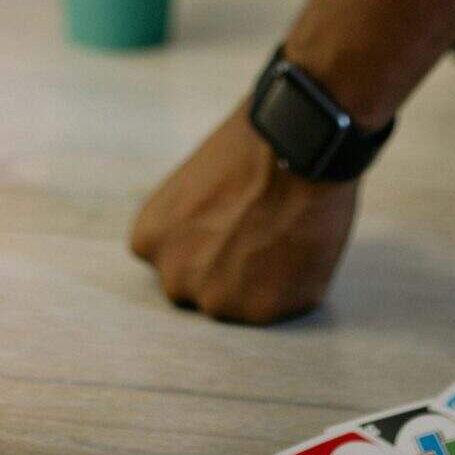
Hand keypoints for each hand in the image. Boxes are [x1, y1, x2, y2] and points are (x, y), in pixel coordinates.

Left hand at [129, 103, 357, 323]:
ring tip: (285, 235)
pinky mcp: (265, 311)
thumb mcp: (191, 183)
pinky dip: (295, 285)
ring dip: (261, 282)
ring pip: (241, 303)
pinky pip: (280, 306)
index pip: (171, 260)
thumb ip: (188, 225)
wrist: (296, 143)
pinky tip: (303, 245)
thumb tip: (205, 243)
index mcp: (150, 240)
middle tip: (258, 234)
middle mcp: (176, 278)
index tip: (225, 227)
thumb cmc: (249, 146)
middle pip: (200, 287)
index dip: (202, 244)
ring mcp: (221, 300)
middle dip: (225, 269)